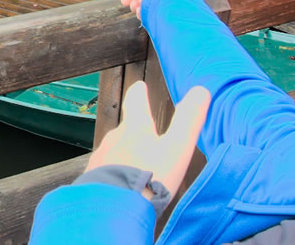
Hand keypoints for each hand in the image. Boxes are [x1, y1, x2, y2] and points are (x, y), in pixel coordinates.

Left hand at [87, 81, 209, 199]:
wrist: (112, 208)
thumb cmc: (149, 176)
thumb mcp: (177, 148)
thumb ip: (188, 120)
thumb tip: (201, 90)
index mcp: (135, 128)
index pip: (135, 102)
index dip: (139, 93)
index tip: (139, 86)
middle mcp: (114, 139)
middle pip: (124, 128)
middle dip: (134, 129)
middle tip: (144, 132)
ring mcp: (101, 159)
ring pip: (114, 150)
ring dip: (125, 153)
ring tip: (137, 162)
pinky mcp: (93, 178)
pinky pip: (106, 170)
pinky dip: (116, 172)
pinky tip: (122, 183)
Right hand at [119, 0, 168, 21]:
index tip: (124, 0)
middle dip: (133, 1)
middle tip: (128, 4)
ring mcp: (161, 0)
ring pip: (146, 5)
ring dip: (137, 6)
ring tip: (136, 7)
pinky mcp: (163, 10)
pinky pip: (152, 13)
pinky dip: (144, 13)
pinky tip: (141, 12)